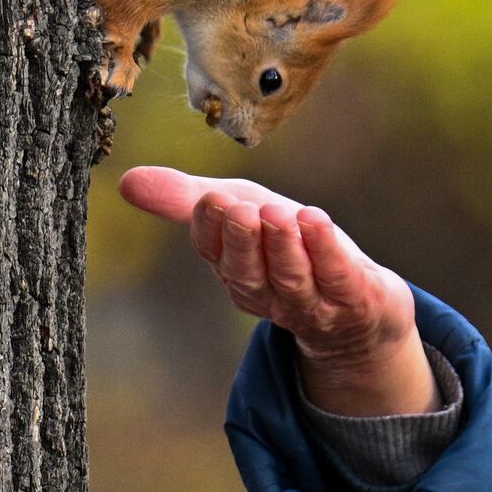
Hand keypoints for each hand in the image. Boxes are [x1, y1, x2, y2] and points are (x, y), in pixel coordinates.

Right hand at [117, 166, 438, 416]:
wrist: (364, 310)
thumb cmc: (295, 251)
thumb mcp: (245, 216)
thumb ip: (191, 200)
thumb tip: (127, 181)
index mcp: (236, 274)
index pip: (214, 253)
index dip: (211, 228)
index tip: (209, 199)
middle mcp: (269, 295)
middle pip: (248, 274)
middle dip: (241, 242)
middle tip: (237, 209)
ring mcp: (312, 304)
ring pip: (291, 280)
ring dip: (282, 247)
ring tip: (278, 213)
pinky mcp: (354, 301)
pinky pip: (337, 277)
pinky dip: (325, 249)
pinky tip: (315, 220)